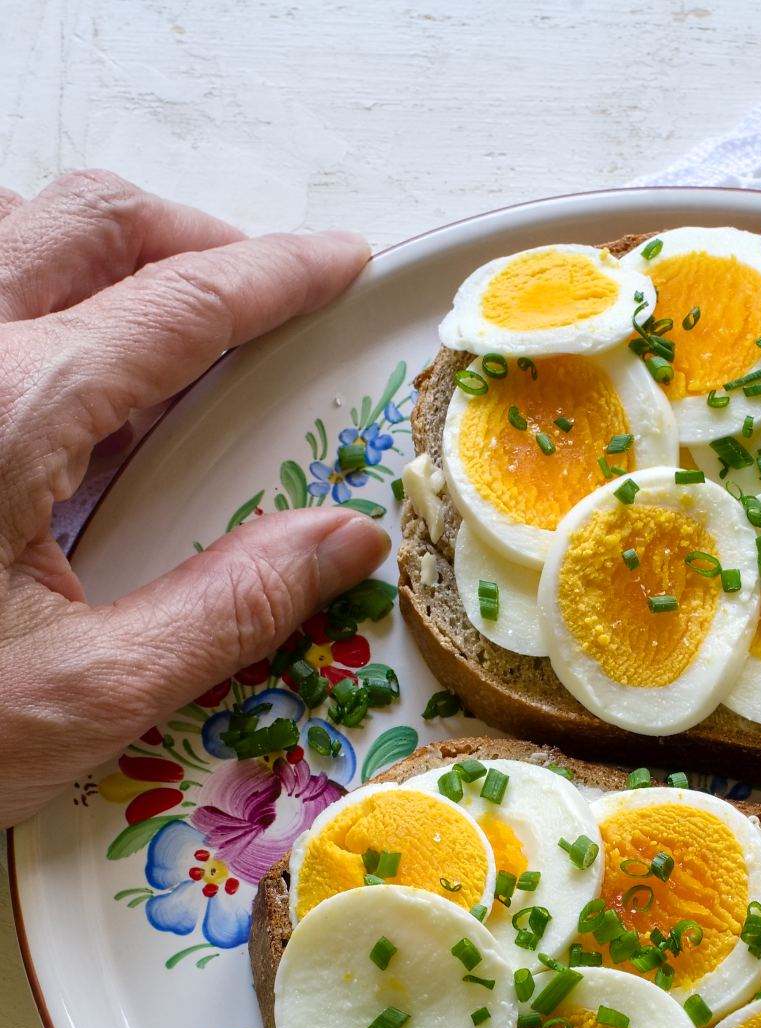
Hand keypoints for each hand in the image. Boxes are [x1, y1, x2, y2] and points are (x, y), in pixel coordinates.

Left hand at [0, 170, 389, 828]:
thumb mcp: (85, 692)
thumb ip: (228, 607)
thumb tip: (344, 542)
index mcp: (7, 412)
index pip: (177, 304)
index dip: (277, 276)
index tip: (338, 264)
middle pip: (87, 219)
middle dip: (193, 236)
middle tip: (258, 296)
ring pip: (9, 228)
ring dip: (99, 251)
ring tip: (157, 324)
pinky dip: (26, 286)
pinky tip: (50, 369)